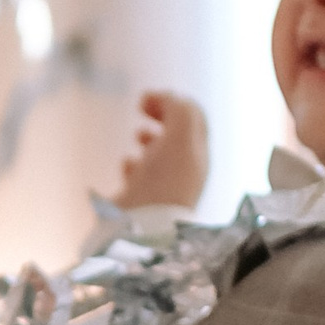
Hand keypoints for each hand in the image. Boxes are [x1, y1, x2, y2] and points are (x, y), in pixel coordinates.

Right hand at [111, 91, 208, 212]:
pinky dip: (135, 163)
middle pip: (178, 133)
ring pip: (161, 153)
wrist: (144, 228)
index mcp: (197, 153)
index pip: (192, 118)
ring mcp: (165, 186)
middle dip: (161, 115)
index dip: (172, 101)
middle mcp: (185, 169)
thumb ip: (179, 110)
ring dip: (150, 137)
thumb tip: (168, 97)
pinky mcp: (145, 201)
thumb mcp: (180, 136)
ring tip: (137, 134)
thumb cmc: (164, 180)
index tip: (145, 97)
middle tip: (140, 106)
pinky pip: (143, 176)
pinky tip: (127, 163)